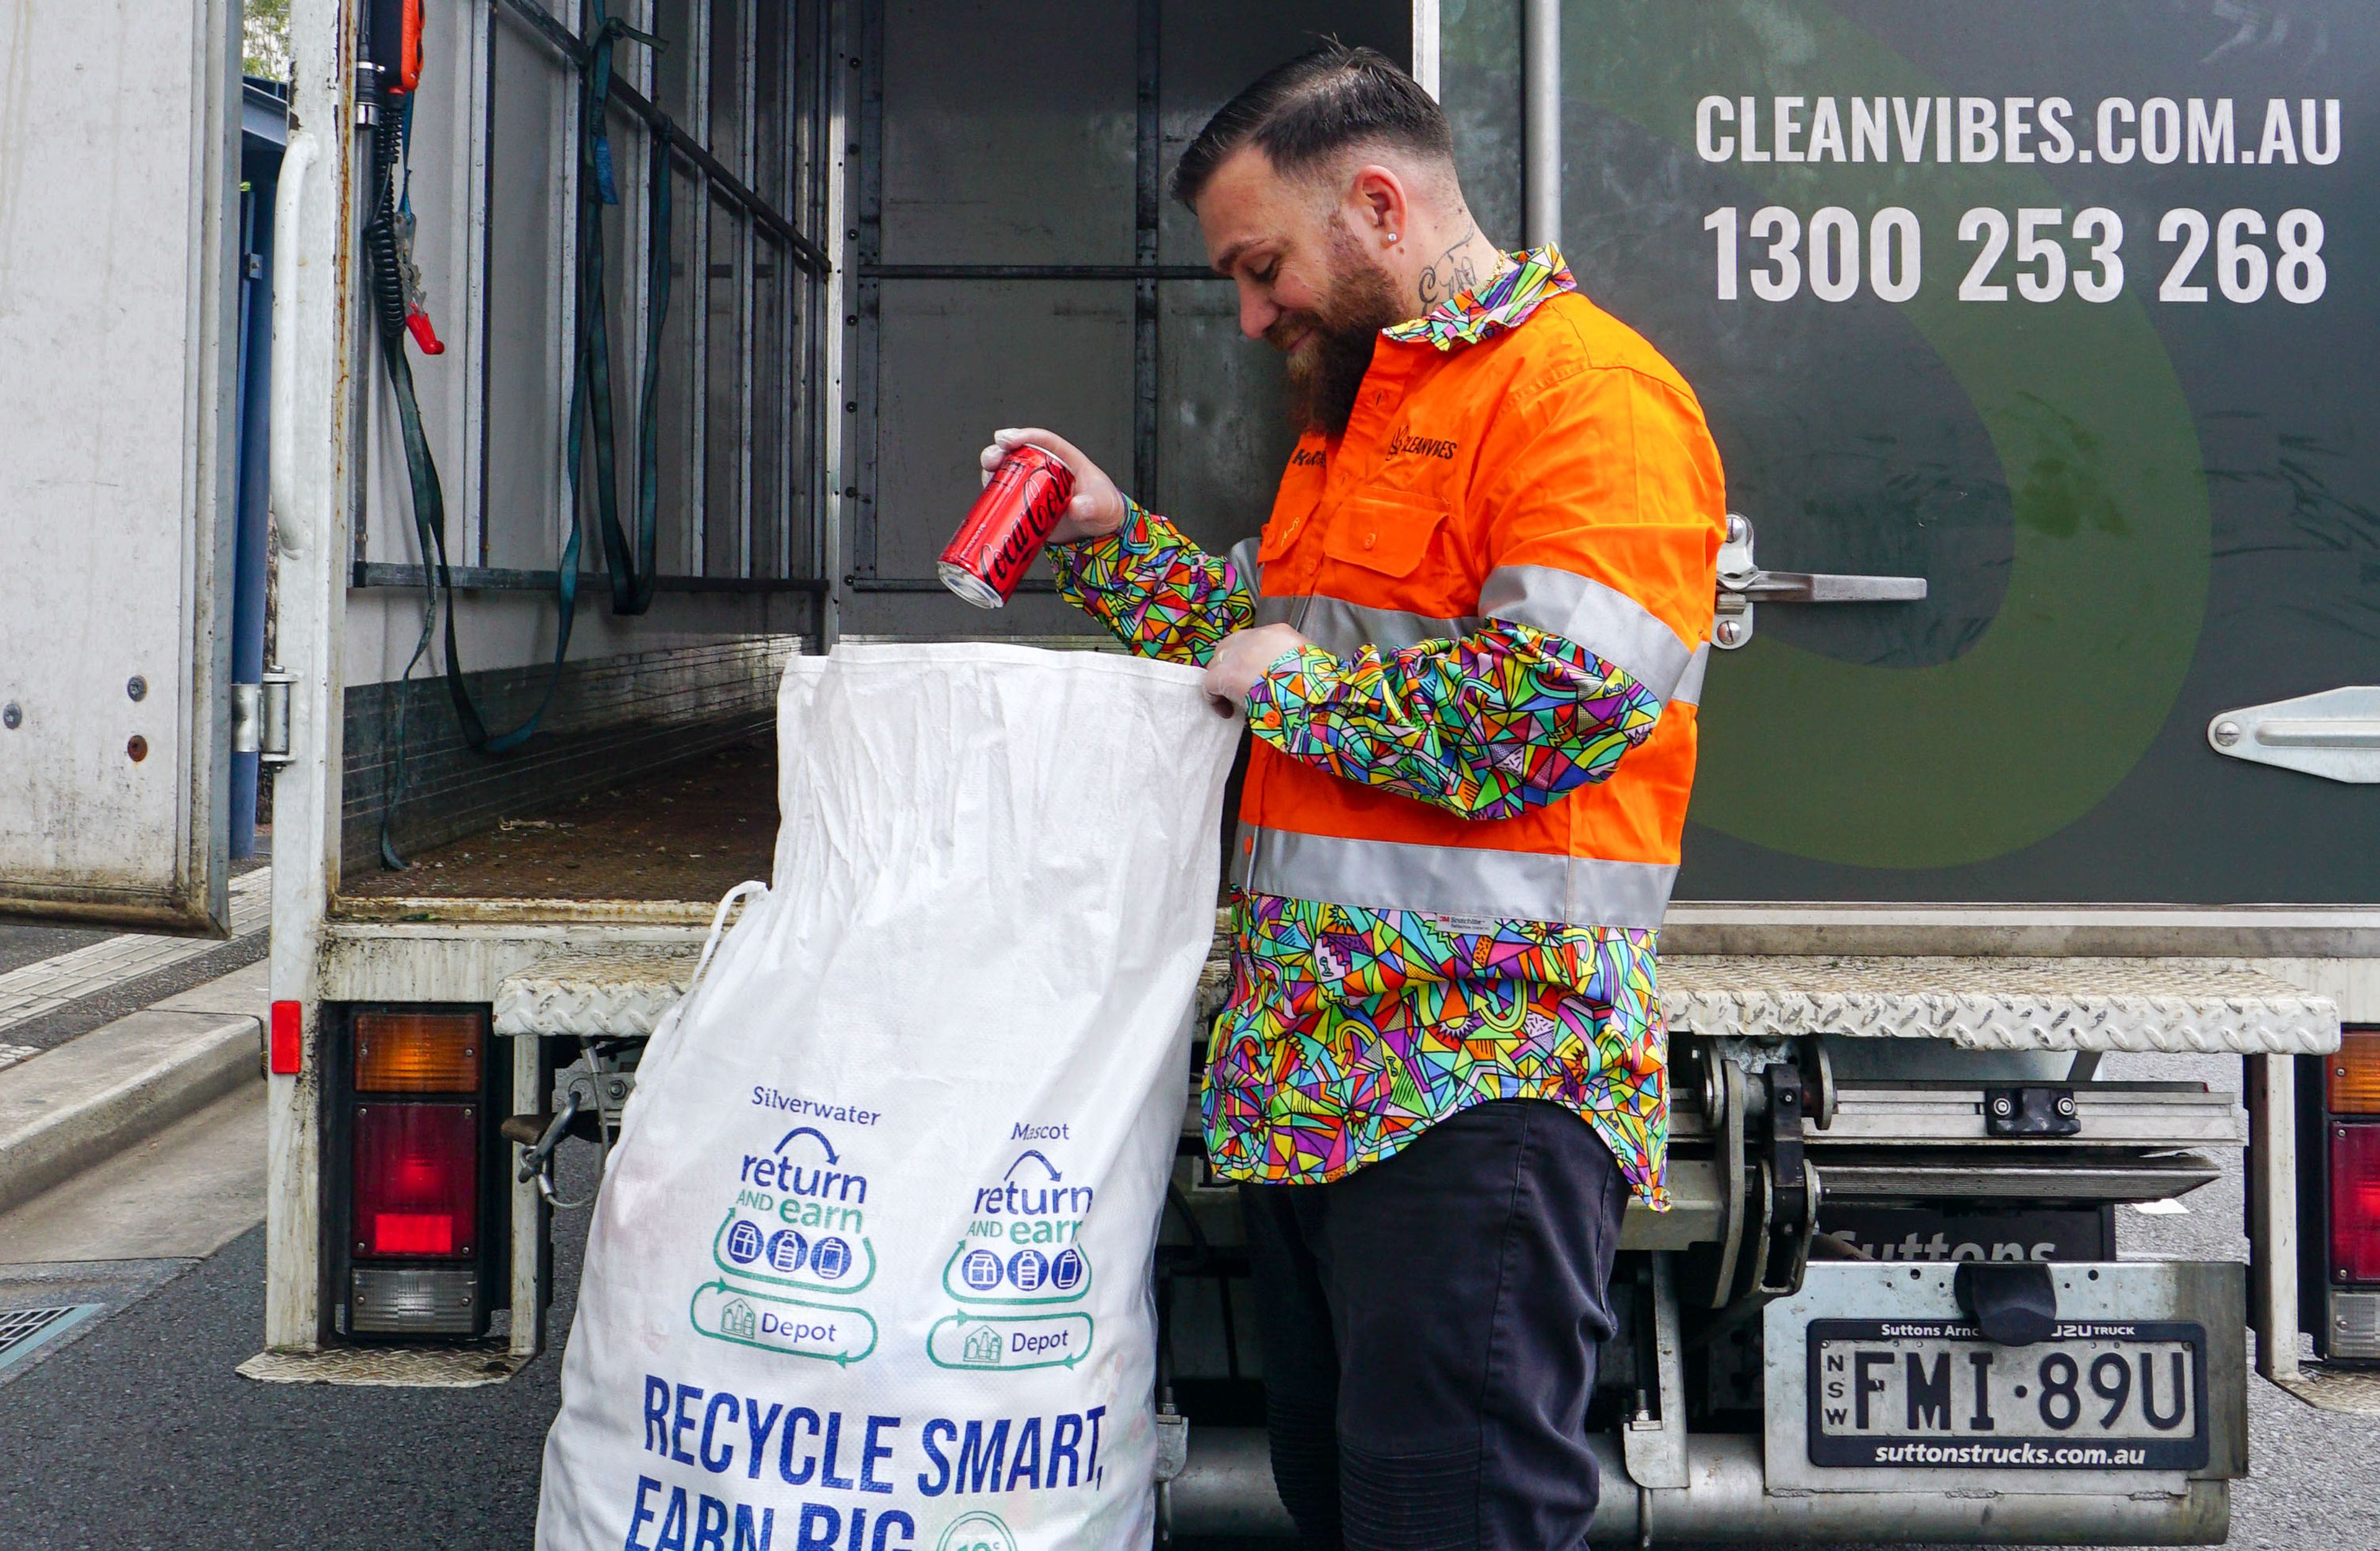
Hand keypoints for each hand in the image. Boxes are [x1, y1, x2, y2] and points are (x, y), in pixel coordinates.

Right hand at [977, 427, 1126, 543]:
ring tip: (988, 470)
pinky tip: (987, 496)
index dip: (1025, 436)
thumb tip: (1077, 507)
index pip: (1043, 441)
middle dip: (1000, 450)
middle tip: (993, 456)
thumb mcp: (1102, 505)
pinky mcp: (1023, 503)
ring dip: (992, 468)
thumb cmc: (1101, 507)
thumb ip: (1091, 505)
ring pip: (1006, 470)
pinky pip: (1004, 494)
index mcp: (1064, 458)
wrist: (1097, 532)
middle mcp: (1044, 468)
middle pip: (1018, 452)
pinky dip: (992, 493)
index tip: (1010, 439)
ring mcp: (1032, 485)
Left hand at [1204, 623, 1311, 712]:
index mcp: (1279, 633)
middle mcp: (1255, 637)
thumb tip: (1290, 675)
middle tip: (1239, 685)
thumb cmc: (1316, 684)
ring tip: (1233, 699)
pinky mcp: (1225, 674)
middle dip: (1230, 664)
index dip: (1250, 658)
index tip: (1255, 673)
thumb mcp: (1310, 663)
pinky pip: (1209, 685)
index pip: (1254, 640)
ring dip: (1223, 680)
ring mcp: (1238, 654)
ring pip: (1217, 663)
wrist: (1309, 693)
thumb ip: (1295, 662)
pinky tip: (1225, 711)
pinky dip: (1214, 699)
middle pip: (1230, 646)